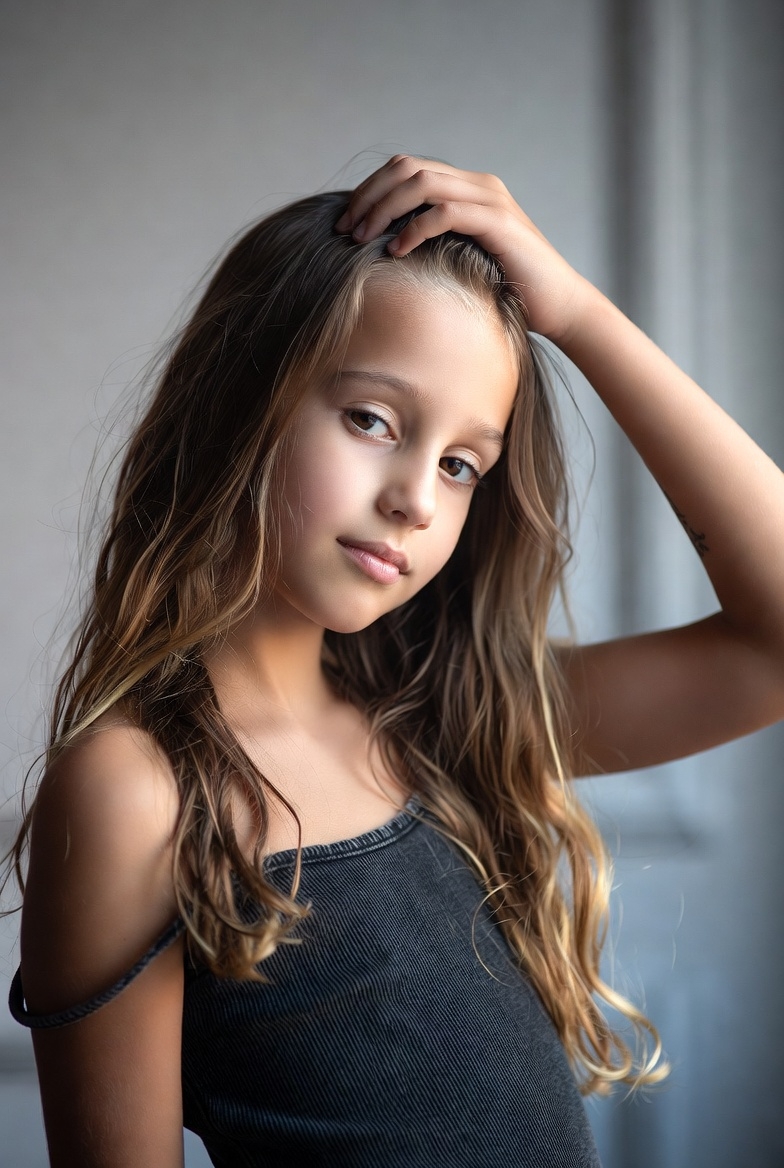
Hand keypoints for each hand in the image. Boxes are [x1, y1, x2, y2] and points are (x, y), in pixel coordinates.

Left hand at [335, 154, 588, 342]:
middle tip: (344, 230)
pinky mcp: (498, 223)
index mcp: (466, 189)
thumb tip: (382, 254)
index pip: (406, 168)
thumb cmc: (508, 292)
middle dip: (368, 196)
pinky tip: (395, 252)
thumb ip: (432, 247)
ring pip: (422, 183)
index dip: (370, 190)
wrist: (559, 307)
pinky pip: (444, 212)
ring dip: (384, 209)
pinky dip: (413, 229)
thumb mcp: (460, 262)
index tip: (344, 223)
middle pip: (407, 167)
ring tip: (362, 239)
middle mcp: (478, 185)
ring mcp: (490, 200)